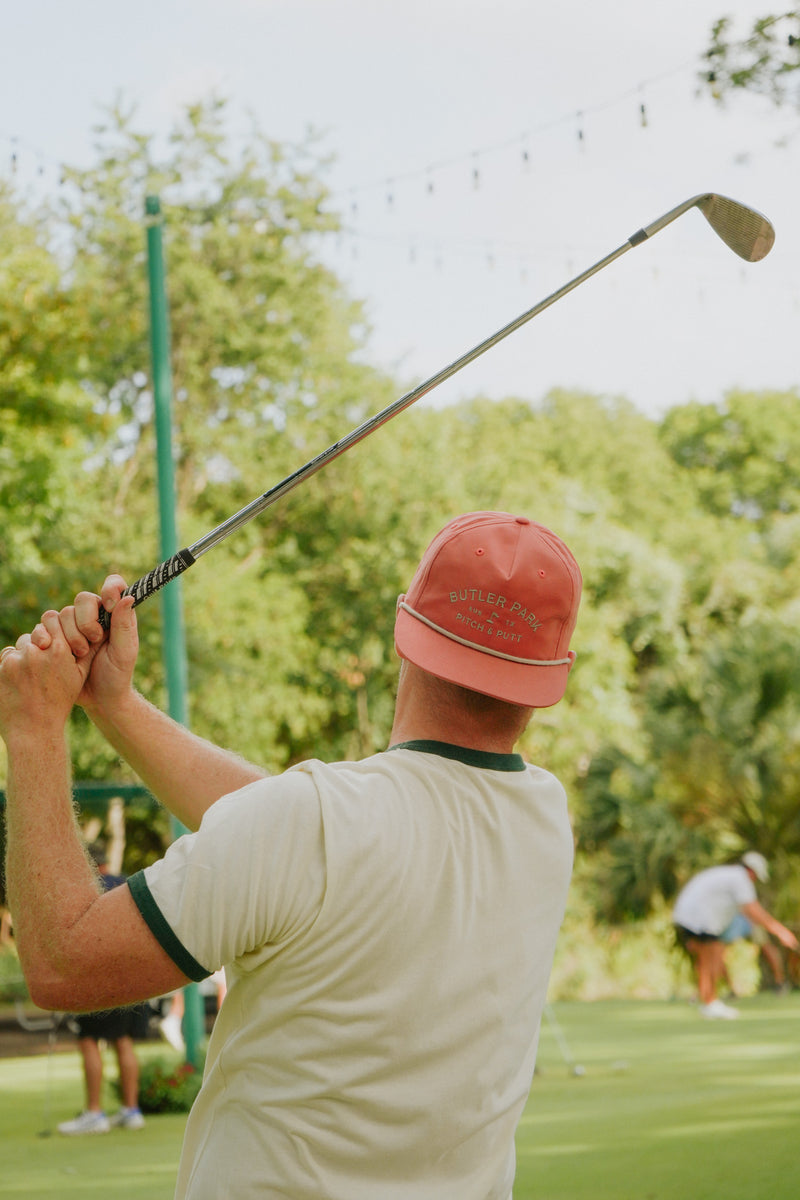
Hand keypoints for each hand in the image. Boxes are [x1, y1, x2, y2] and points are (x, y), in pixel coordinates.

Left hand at [0, 612, 91, 743]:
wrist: (34, 729)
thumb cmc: (60, 703)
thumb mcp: (79, 677)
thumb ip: (86, 651)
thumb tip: (96, 631)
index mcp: (60, 651)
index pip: (53, 621)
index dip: (53, 630)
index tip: (54, 641)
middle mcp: (38, 652)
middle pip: (35, 633)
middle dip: (38, 643)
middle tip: (42, 664)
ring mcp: (18, 660)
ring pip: (20, 645)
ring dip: (24, 655)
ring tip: (30, 677)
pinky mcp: (2, 668)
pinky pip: (6, 656)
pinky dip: (11, 665)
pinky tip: (18, 681)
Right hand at [29, 576, 138, 713]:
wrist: (97, 700)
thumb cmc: (117, 676)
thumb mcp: (125, 652)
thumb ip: (124, 624)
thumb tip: (127, 597)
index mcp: (114, 615)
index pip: (112, 586)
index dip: (110, 588)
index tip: (108, 605)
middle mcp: (92, 617)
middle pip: (82, 599)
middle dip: (86, 621)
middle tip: (94, 641)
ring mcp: (71, 627)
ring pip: (61, 613)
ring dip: (70, 635)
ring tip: (80, 655)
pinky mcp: (54, 638)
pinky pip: (43, 627)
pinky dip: (47, 637)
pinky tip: (53, 650)